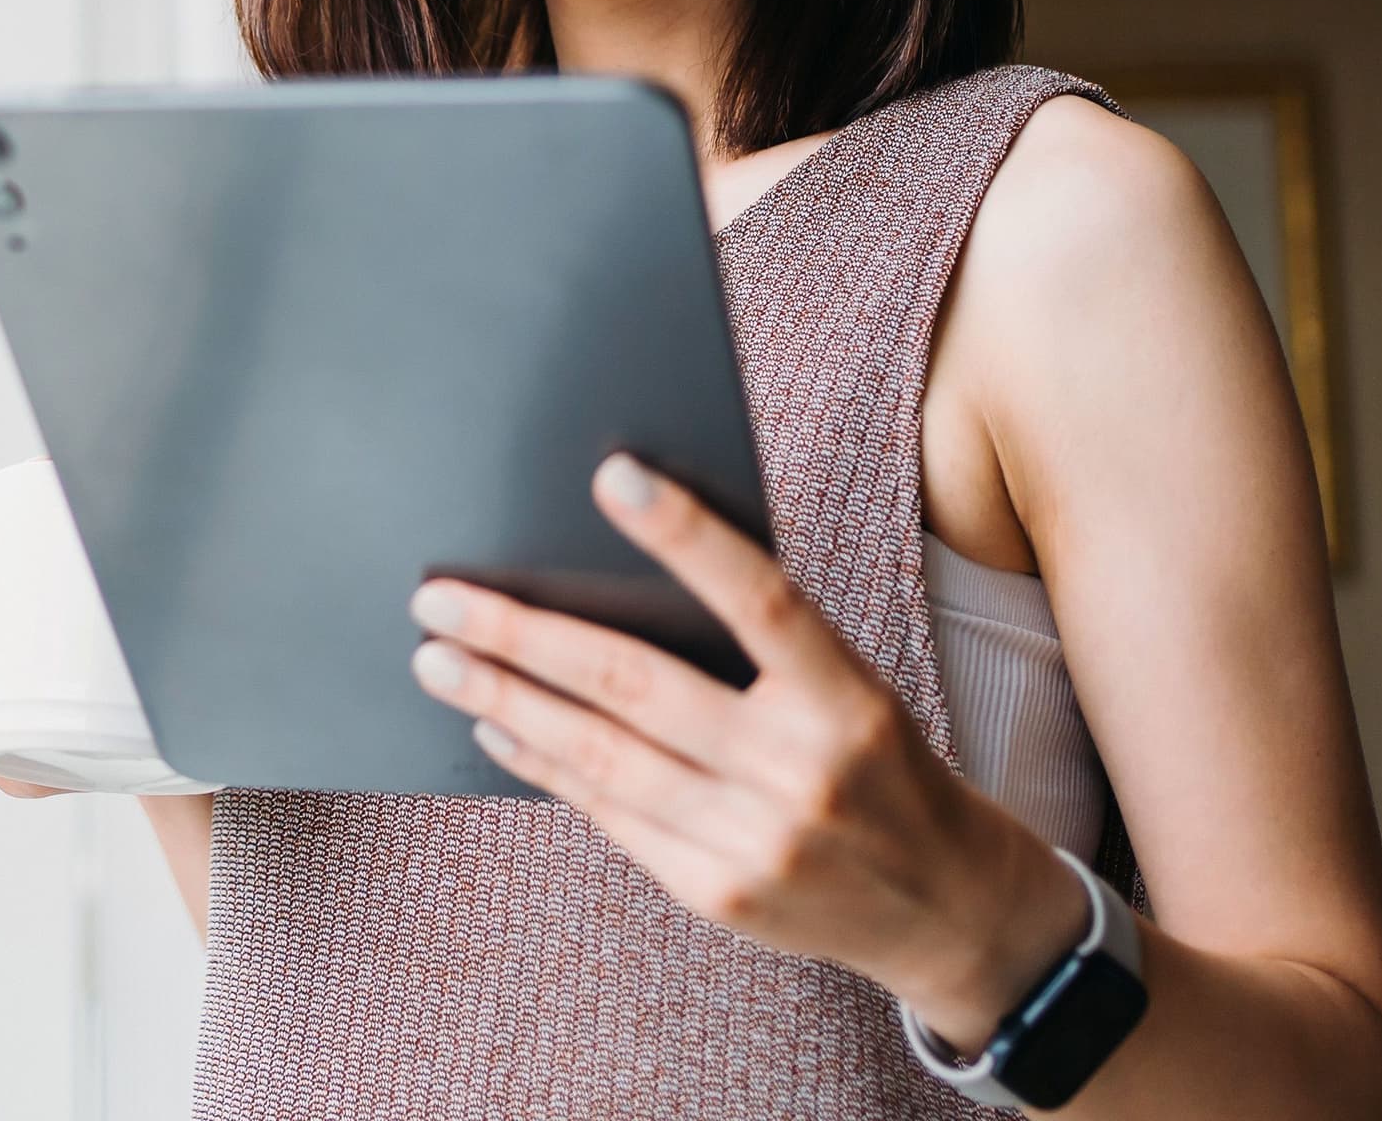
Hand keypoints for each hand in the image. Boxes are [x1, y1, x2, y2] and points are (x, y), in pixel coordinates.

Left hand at [404, 451, 1065, 1012]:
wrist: (943, 906)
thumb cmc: (879, 759)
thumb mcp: (851, 685)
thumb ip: (758, 640)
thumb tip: (620, 567)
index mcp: (846, 697)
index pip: (759, 598)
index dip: (687, 534)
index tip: (611, 475)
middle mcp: (801, 771)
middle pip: (637, 685)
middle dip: (523, 636)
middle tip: (440, 598)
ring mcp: (754, 842)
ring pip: (601, 756)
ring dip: (506, 699)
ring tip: (438, 660)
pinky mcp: (716, 894)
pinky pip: (609, 814)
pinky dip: (543, 763)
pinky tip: (497, 726)